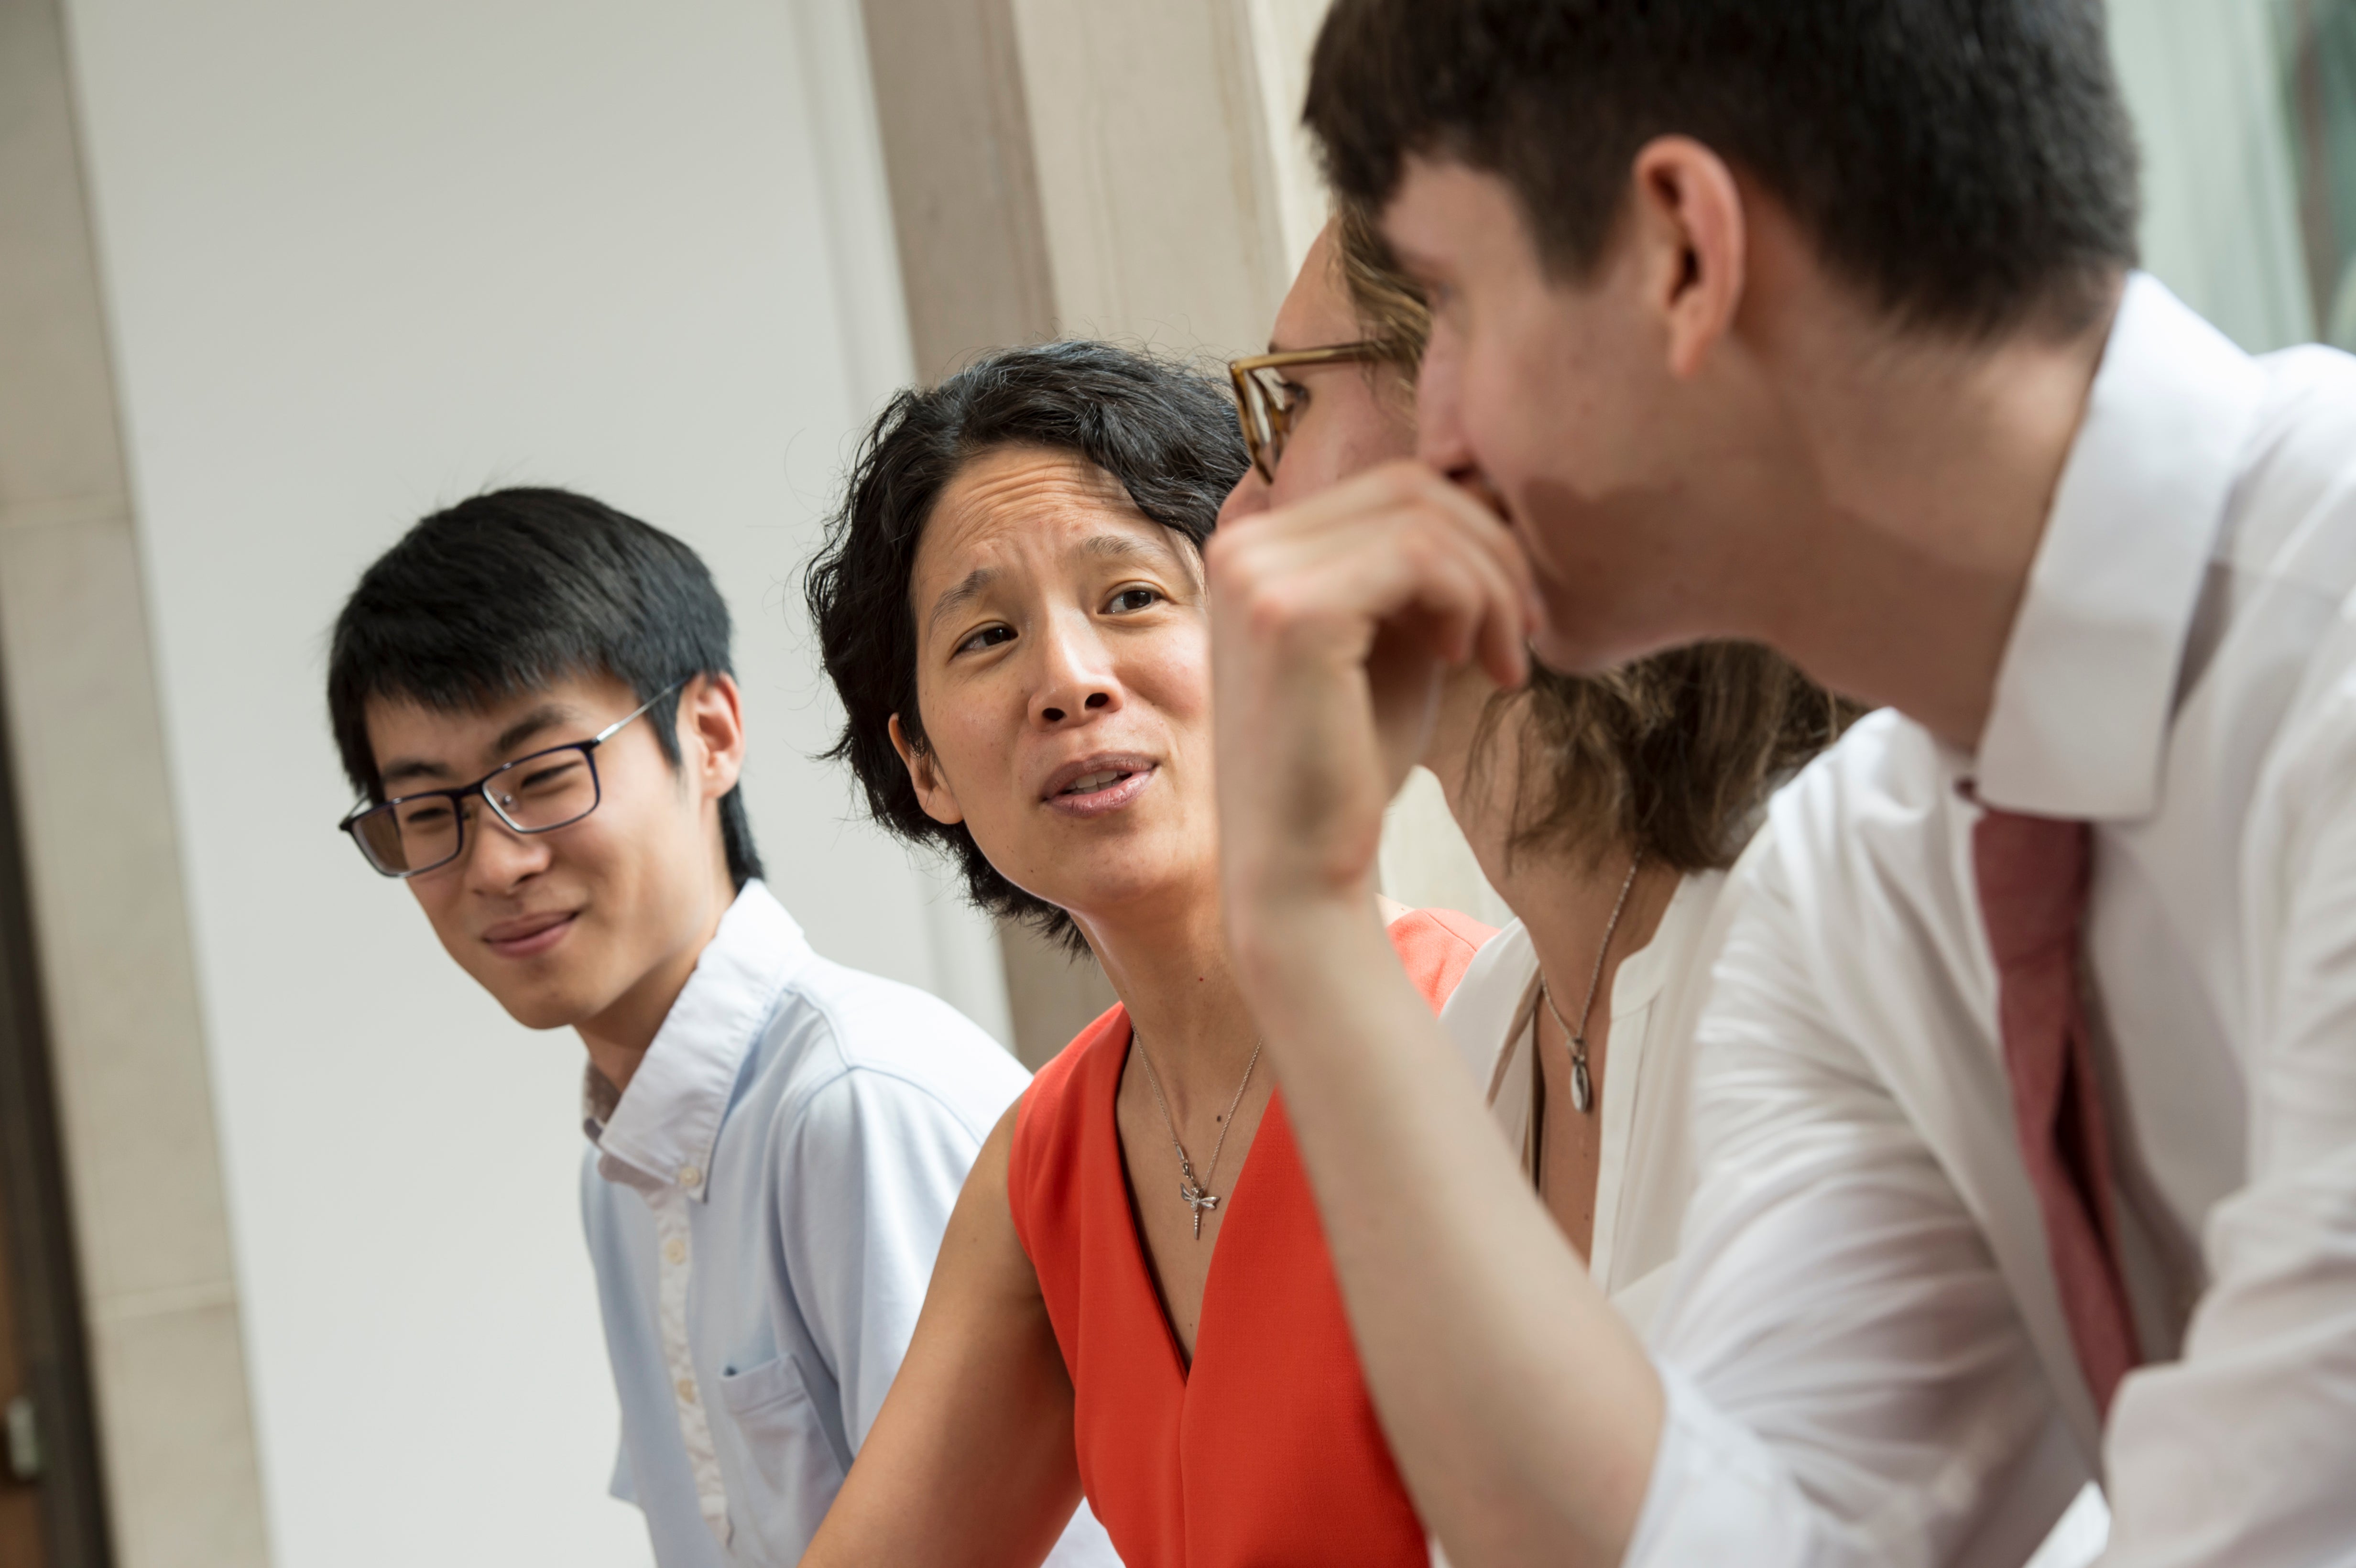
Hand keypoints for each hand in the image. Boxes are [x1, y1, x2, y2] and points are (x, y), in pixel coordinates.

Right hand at [1206, 460, 1538, 928]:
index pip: (1392, 484)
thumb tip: (1490, 492)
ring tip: (1502, 660)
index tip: (1511, 612)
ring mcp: (1257, 575)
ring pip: (1423, 518)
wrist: (1301, 871)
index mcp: (1258, 546)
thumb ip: (1419, 571)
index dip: (1473, 532)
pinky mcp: (1290, 613)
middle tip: (1525, 635)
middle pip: (1411, 487)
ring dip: (1492, 585)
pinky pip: (1419, 559)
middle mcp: (1243, 546)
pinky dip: (1473, 603)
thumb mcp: (1393, 641)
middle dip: (1493, 553)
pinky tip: (1472, 666)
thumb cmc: (1349, 766)